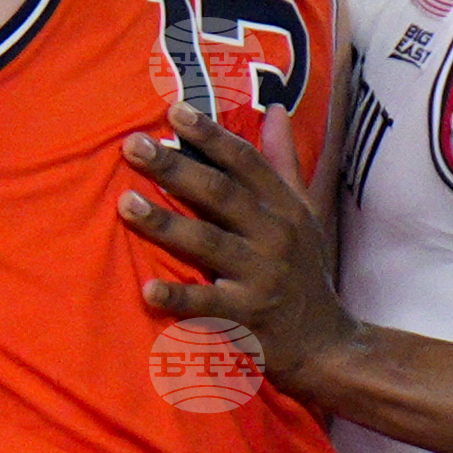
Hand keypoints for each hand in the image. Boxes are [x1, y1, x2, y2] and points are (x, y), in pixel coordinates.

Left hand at [118, 102, 347, 390]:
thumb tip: (276, 108)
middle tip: (133, 145)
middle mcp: (275, 237)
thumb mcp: (304, 214)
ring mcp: (261, 278)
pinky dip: (178, 297)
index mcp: (285, 208)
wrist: (327, 344)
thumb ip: (284, 162)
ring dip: (166, 223)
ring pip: (208, 243)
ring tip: (125, 203)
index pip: (246, 162)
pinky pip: (207, 305)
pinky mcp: (247, 318)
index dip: (211, 135)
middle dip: (176, 167)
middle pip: (220, 194)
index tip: (174, 111)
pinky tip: (147, 289)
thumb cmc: (304, 271)